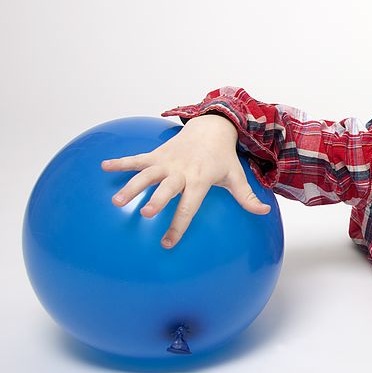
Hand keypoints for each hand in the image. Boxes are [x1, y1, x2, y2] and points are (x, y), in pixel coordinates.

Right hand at [101, 114, 270, 248]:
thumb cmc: (222, 159)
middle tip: (145, 214)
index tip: (167, 244)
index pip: (189, 206)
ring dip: (131, 185)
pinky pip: (137, 158)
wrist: (212, 128)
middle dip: (156, 200)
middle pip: (167, 188)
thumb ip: (247, 197)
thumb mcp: (236, 177)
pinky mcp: (157, 154)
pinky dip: (120, 162)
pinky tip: (103, 167)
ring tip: (116, 201)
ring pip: (147, 174)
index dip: (179, 225)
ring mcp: (167, 162)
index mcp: (200, 180)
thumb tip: (266, 211)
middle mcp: (181, 172)